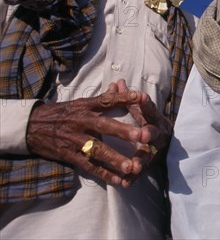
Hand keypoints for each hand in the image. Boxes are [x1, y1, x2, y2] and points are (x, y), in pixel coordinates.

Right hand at [25, 80, 169, 187]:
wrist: (30, 126)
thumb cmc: (62, 113)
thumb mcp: (79, 102)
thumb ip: (102, 97)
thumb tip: (118, 84)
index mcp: (86, 107)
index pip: (107, 100)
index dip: (124, 98)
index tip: (141, 97)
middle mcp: (82, 122)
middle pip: (104, 126)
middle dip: (123, 131)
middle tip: (142, 135)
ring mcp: (76, 140)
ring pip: (97, 150)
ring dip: (116, 159)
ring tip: (132, 166)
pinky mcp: (70, 156)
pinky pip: (89, 167)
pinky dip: (105, 175)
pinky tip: (120, 181)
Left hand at [112, 79, 172, 185]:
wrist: (170, 145)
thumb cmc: (150, 123)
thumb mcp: (142, 110)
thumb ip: (128, 98)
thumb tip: (117, 81)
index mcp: (155, 118)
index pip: (151, 109)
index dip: (146, 104)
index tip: (142, 97)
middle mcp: (159, 134)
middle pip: (154, 132)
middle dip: (149, 133)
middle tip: (144, 134)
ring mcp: (157, 150)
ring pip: (149, 155)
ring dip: (141, 160)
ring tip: (134, 166)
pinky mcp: (151, 165)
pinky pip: (142, 172)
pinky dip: (134, 177)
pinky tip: (125, 183)